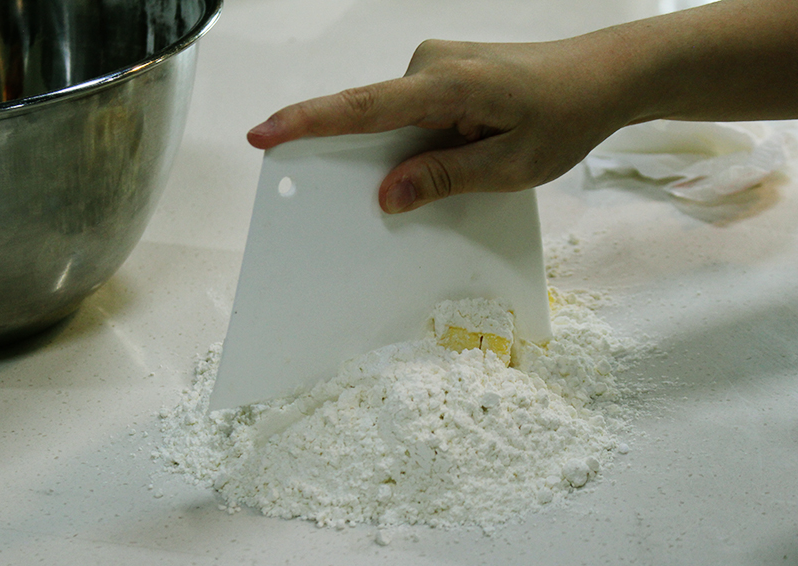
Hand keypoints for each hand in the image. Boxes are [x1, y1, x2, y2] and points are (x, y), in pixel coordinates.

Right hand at [248, 38, 629, 212]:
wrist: (604, 75)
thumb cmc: (565, 116)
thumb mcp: (511, 165)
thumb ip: (446, 176)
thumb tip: (388, 194)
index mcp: (448, 85)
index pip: (363, 107)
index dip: (308, 122)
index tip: (264, 134)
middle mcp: (432, 65)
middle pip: (374, 119)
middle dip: (368, 161)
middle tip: (384, 198)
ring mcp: (436, 66)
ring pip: (395, 121)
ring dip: (406, 154)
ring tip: (464, 169)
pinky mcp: (444, 74)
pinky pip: (412, 114)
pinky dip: (418, 142)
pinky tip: (456, 158)